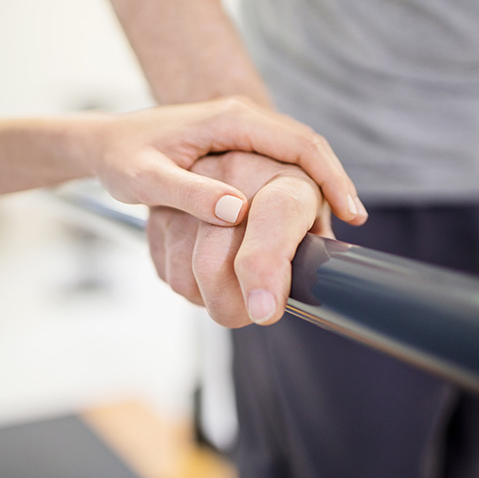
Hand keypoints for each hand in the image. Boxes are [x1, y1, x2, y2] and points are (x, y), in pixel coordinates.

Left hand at [92, 97, 366, 226]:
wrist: (106, 142)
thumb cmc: (122, 155)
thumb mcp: (145, 177)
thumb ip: (188, 193)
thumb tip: (238, 212)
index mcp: (231, 119)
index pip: (298, 142)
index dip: (329, 176)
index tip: (349, 210)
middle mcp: (243, 120)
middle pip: (306, 148)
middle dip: (332, 183)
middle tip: (349, 224)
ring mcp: (241, 132)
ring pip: (295, 157)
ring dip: (317, 187)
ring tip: (328, 227)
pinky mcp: (237, 147)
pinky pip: (278, 164)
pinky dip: (295, 188)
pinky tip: (298, 217)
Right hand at [147, 151, 333, 327]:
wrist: (247, 167)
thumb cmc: (289, 203)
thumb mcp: (317, 220)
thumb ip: (317, 252)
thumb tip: (318, 292)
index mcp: (285, 178)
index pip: (274, 218)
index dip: (265, 269)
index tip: (264, 310)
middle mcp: (234, 173)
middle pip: (214, 264)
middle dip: (233, 306)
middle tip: (255, 310)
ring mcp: (190, 190)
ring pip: (187, 277)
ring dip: (211, 298)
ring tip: (234, 280)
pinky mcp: (160, 210)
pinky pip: (169, 274)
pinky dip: (191, 286)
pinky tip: (210, 267)